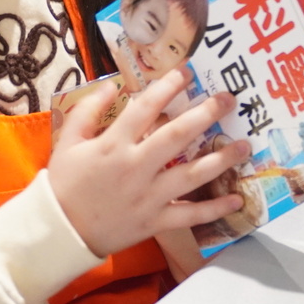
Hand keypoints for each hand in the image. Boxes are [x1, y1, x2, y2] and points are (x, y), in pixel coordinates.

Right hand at [47, 68, 250, 258]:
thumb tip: (114, 85)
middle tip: (229, 99)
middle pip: (177, 136)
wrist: (59, 231)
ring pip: (191, 174)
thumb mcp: (68, 141)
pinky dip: (214, 209)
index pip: (145, 108)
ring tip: (245, 145)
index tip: (188, 72)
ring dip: (221, 159)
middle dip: (205, 114)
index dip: (168, 87)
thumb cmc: (65, 183)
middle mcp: (136, 167)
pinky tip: (237, 200)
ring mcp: (148, 196)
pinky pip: (189, 214)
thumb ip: (89, 110)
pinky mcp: (155, 221)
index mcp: (114, 145)